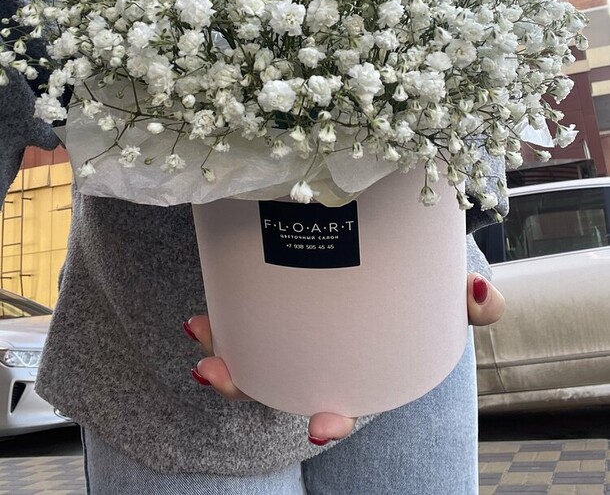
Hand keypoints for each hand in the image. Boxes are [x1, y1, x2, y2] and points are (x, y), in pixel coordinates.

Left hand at [184, 272, 505, 444]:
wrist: (390, 259)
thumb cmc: (419, 292)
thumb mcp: (446, 298)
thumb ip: (470, 305)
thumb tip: (480, 296)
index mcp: (362, 370)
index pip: (346, 405)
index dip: (333, 420)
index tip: (321, 425)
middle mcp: (321, 361)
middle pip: (279, 387)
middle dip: (242, 388)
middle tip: (211, 372)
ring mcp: (294, 337)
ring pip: (251, 360)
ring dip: (221, 352)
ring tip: (198, 329)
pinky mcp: (275, 307)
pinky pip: (244, 323)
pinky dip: (223, 320)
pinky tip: (207, 309)